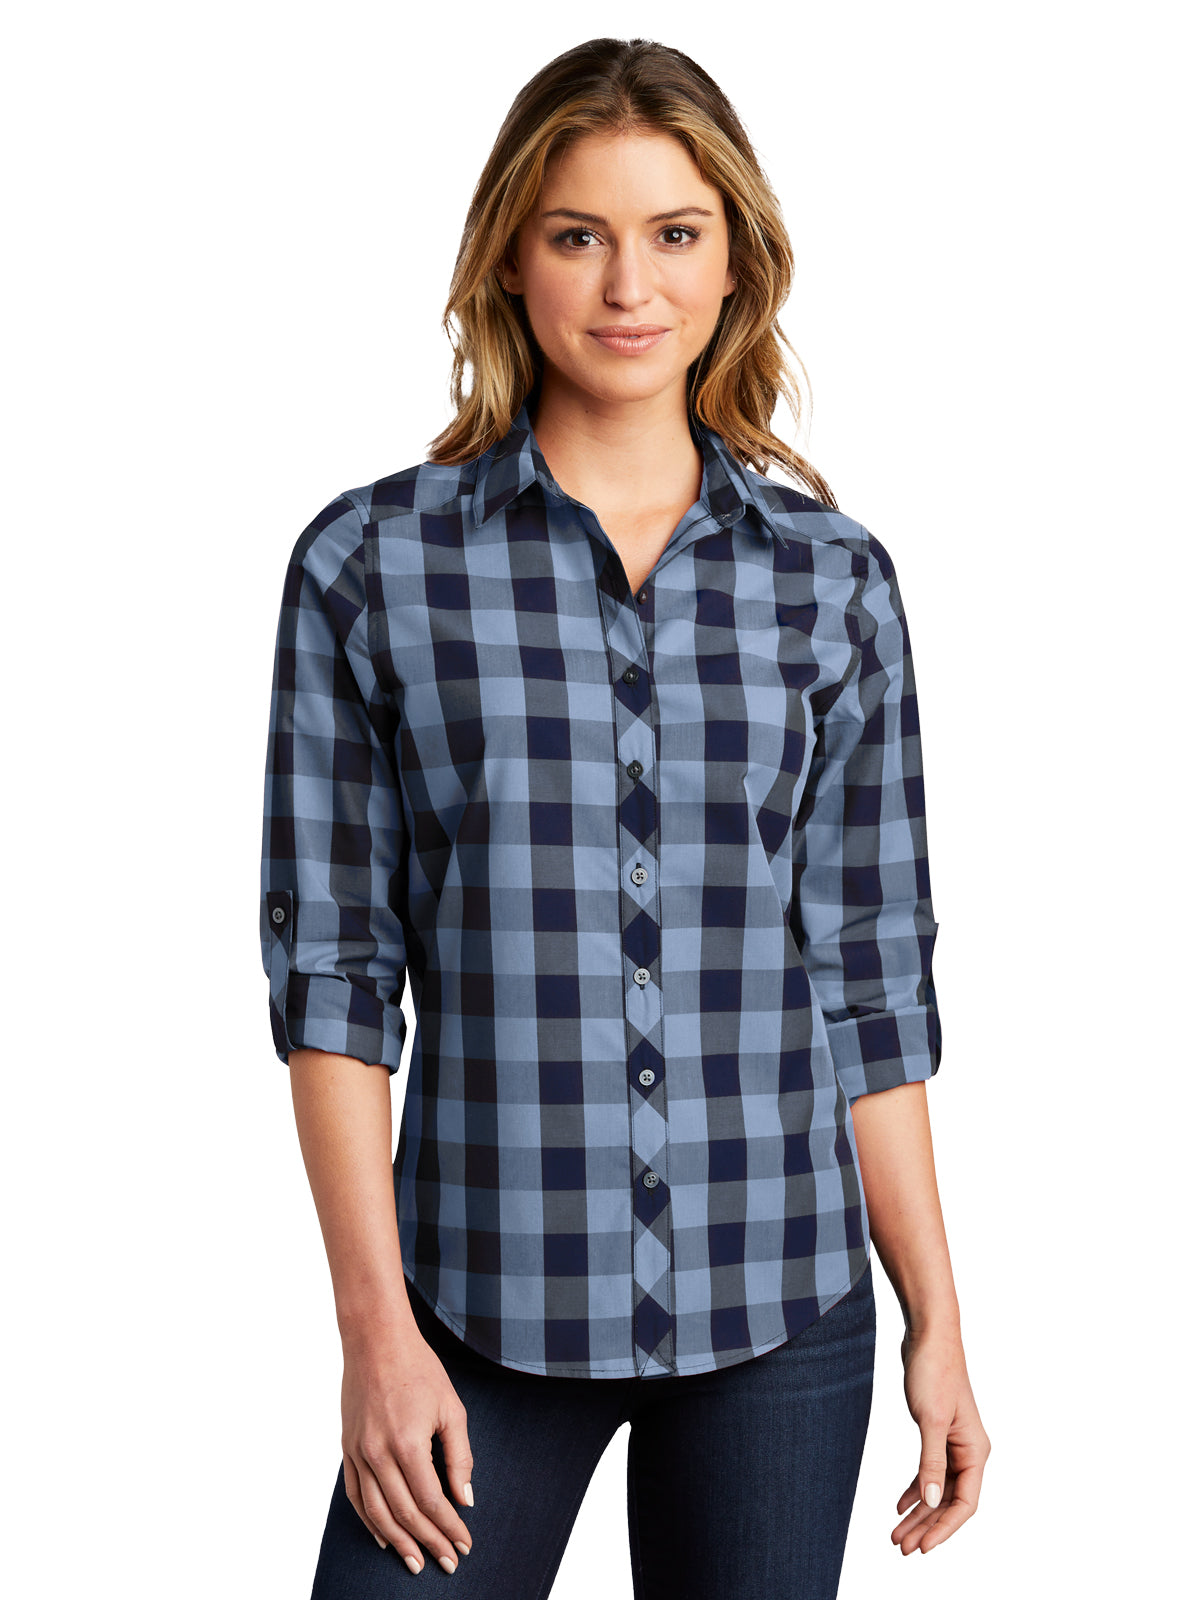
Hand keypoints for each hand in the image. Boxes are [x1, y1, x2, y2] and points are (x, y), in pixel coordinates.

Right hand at [340, 1322, 474, 1573]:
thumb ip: (459, 1456)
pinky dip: (369, 1521)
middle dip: (428, 1542)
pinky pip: (355, 1495)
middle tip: (447, 1562)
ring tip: (415, 1562)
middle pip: (404, 1514)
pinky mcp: (347, 1449)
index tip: (464, 1545)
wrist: (376, 1341)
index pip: (431, 1501)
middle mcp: (379, 1454)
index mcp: (409, 1443)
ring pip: (377, 1512)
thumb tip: (465, 1499)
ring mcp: (358, 1453)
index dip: (449, 1527)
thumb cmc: (419, 1369)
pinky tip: (382, 1537)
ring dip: (397, 1542)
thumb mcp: (451, 1408)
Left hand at [893, 1323, 989, 1553]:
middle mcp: (968, 1451)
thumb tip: (930, 1502)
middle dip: (926, 1526)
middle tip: (901, 1547)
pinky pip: (929, 1471)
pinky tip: (900, 1504)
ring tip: (896, 1533)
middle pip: (949, 1501)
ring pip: (937, 1488)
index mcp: (975, 1451)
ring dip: (919, 1512)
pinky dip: (916, 1489)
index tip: (922, 1548)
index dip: (944, 1528)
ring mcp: (953, 1442)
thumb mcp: (930, 1420)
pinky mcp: (937, 1432)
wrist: (928, 1335)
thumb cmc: (934, 1371)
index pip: (965, 1503)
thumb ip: (931, 1462)